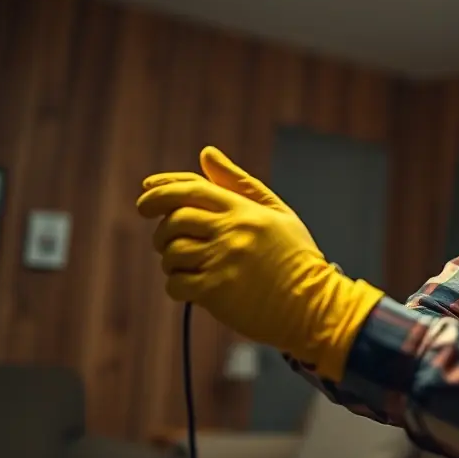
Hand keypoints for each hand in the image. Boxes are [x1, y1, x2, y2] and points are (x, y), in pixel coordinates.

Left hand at [136, 147, 383, 380]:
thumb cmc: (295, 257)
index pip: (191, 189)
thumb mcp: (275, 212)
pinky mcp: (216, 293)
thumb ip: (238, 182)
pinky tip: (193, 287)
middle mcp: (232, 232)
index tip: (144, 195)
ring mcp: (223, 262)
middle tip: (165, 241)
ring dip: (170, 259)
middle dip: (161, 230)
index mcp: (245, 210)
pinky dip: (177, 286)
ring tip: (186, 266)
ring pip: (171, 252)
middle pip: (174, 220)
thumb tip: (206, 152)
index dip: (161, 189)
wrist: (314, 305)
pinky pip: (176, 284)